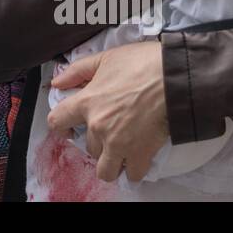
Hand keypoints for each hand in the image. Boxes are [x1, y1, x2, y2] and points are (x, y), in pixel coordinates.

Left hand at [46, 41, 167, 182]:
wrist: (175, 76)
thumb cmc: (141, 63)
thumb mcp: (105, 58)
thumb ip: (77, 71)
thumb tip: (57, 83)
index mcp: (87, 102)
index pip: (57, 121)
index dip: (61, 126)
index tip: (69, 127)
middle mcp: (98, 126)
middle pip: (86, 147)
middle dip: (97, 141)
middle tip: (111, 131)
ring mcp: (118, 143)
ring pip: (104, 169)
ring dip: (111, 161)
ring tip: (121, 150)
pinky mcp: (141, 153)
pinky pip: (131, 174)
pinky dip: (133, 169)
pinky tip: (137, 157)